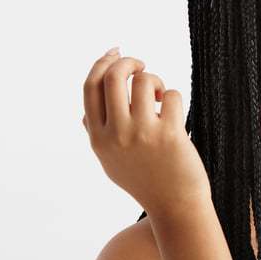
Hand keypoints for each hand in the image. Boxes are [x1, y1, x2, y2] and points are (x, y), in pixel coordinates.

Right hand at [82, 47, 210, 217]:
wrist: (176, 206)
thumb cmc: (146, 182)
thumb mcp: (112, 163)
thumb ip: (98, 136)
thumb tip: (84, 114)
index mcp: (98, 138)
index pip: (89, 87)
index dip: (102, 63)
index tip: (115, 53)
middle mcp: (116, 134)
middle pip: (113, 76)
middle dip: (128, 61)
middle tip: (142, 67)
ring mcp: (142, 133)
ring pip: (144, 81)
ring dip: (155, 82)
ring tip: (160, 98)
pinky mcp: (169, 134)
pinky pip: (171, 95)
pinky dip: (173, 99)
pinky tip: (175, 116)